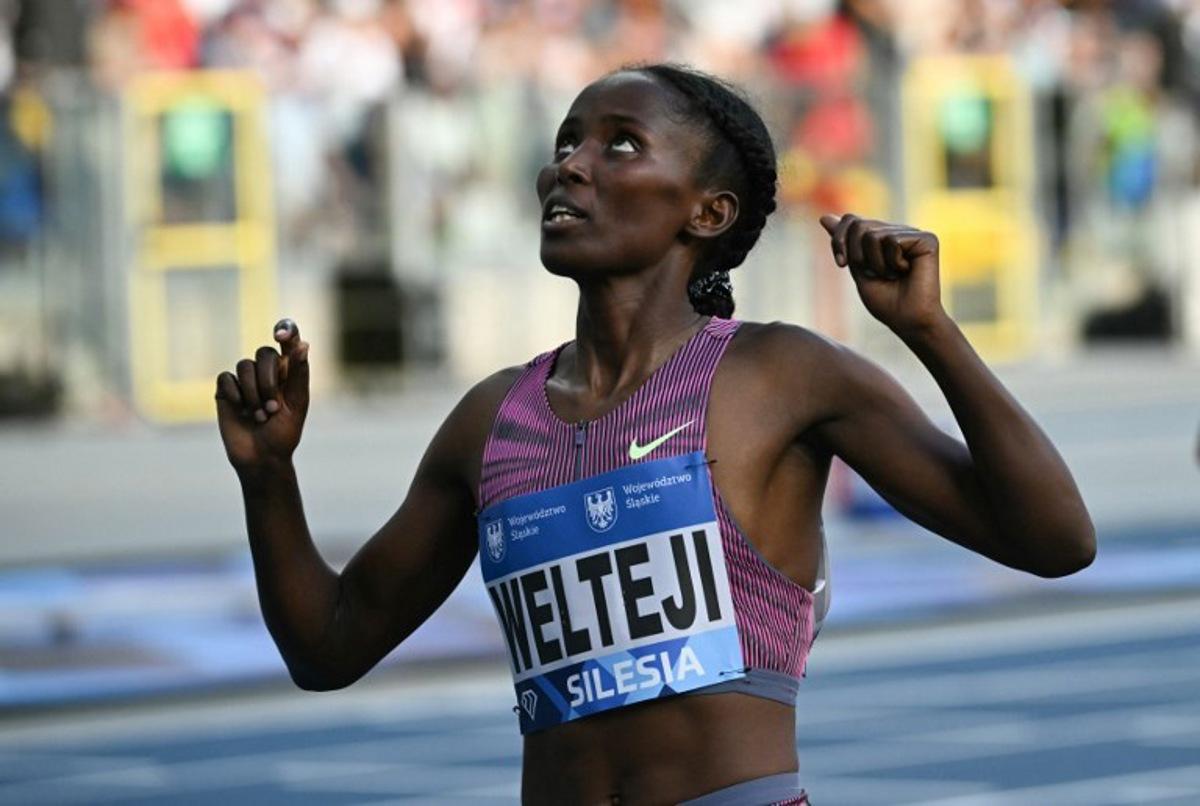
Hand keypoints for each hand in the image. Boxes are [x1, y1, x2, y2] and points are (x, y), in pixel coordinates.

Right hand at [215, 319, 309, 470]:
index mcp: (289, 371)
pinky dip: (235, 394)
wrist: (261, 458)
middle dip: (269, 382)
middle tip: (272, 409)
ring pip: (245, 364)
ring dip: (253, 393)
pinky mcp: (226, 390)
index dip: (286, 330)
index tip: (281, 335)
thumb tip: (303, 344)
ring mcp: (245, 379)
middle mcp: (267, 371)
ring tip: (259, 415)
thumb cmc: (284, 433)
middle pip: (265, 353)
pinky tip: (241, 410)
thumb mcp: (297, 404)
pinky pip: (226, 377)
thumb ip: (299, 374)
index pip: (288, 340)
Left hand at [819, 213, 947, 338]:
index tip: (841, 264)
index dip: (839, 240)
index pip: (850, 219)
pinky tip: (906, 271)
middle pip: (858, 224)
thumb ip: (844, 243)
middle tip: (874, 274)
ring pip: (872, 234)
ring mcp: (912, 233)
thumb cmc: (886, 301)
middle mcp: (897, 231)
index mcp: (881, 236)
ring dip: (875, 263)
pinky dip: (891, 262)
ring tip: (892, 275)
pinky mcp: (926, 239)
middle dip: (857, 255)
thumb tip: (824, 217)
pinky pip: (892, 240)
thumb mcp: (856, 269)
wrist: (908, 321)